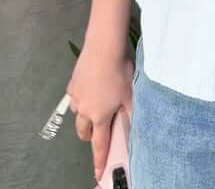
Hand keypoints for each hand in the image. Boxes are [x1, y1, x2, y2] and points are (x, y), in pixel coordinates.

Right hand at [66, 45, 133, 182]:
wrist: (103, 48)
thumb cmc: (120, 72)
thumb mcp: (130, 94)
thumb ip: (132, 112)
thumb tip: (136, 126)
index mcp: (100, 116)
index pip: (99, 144)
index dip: (99, 160)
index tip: (97, 173)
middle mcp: (85, 110)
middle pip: (83, 132)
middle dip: (89, 135)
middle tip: (98, 130)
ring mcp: (76, 97)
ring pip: (77, 114)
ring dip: (84, 115)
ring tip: (95, 105)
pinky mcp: (72, 84)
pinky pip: (75, 96)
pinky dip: (81, 96)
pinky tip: (89, 87)